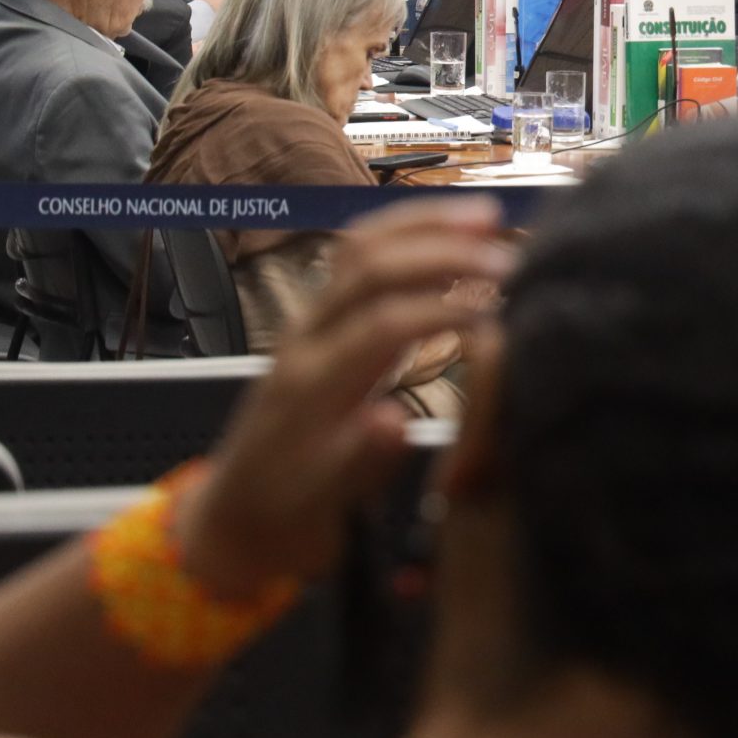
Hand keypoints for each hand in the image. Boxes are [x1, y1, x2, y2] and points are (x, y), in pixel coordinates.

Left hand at [178, 201, 513, 592]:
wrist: (232, 521)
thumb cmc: (282, 520)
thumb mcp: (320, 511)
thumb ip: (358, 464)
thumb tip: (396, 422)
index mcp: (310, 388)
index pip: (380, 324)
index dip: (441, 310)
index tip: (497, 312)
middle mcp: (305, 342)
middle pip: (369, 268)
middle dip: (440, 250)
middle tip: (506, 253)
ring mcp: (309, 327)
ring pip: (360, 250)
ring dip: (423, 225)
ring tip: (485, 215)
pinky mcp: (319, 325)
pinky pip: (359, 261)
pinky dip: (408, 236)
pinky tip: (451, 234)